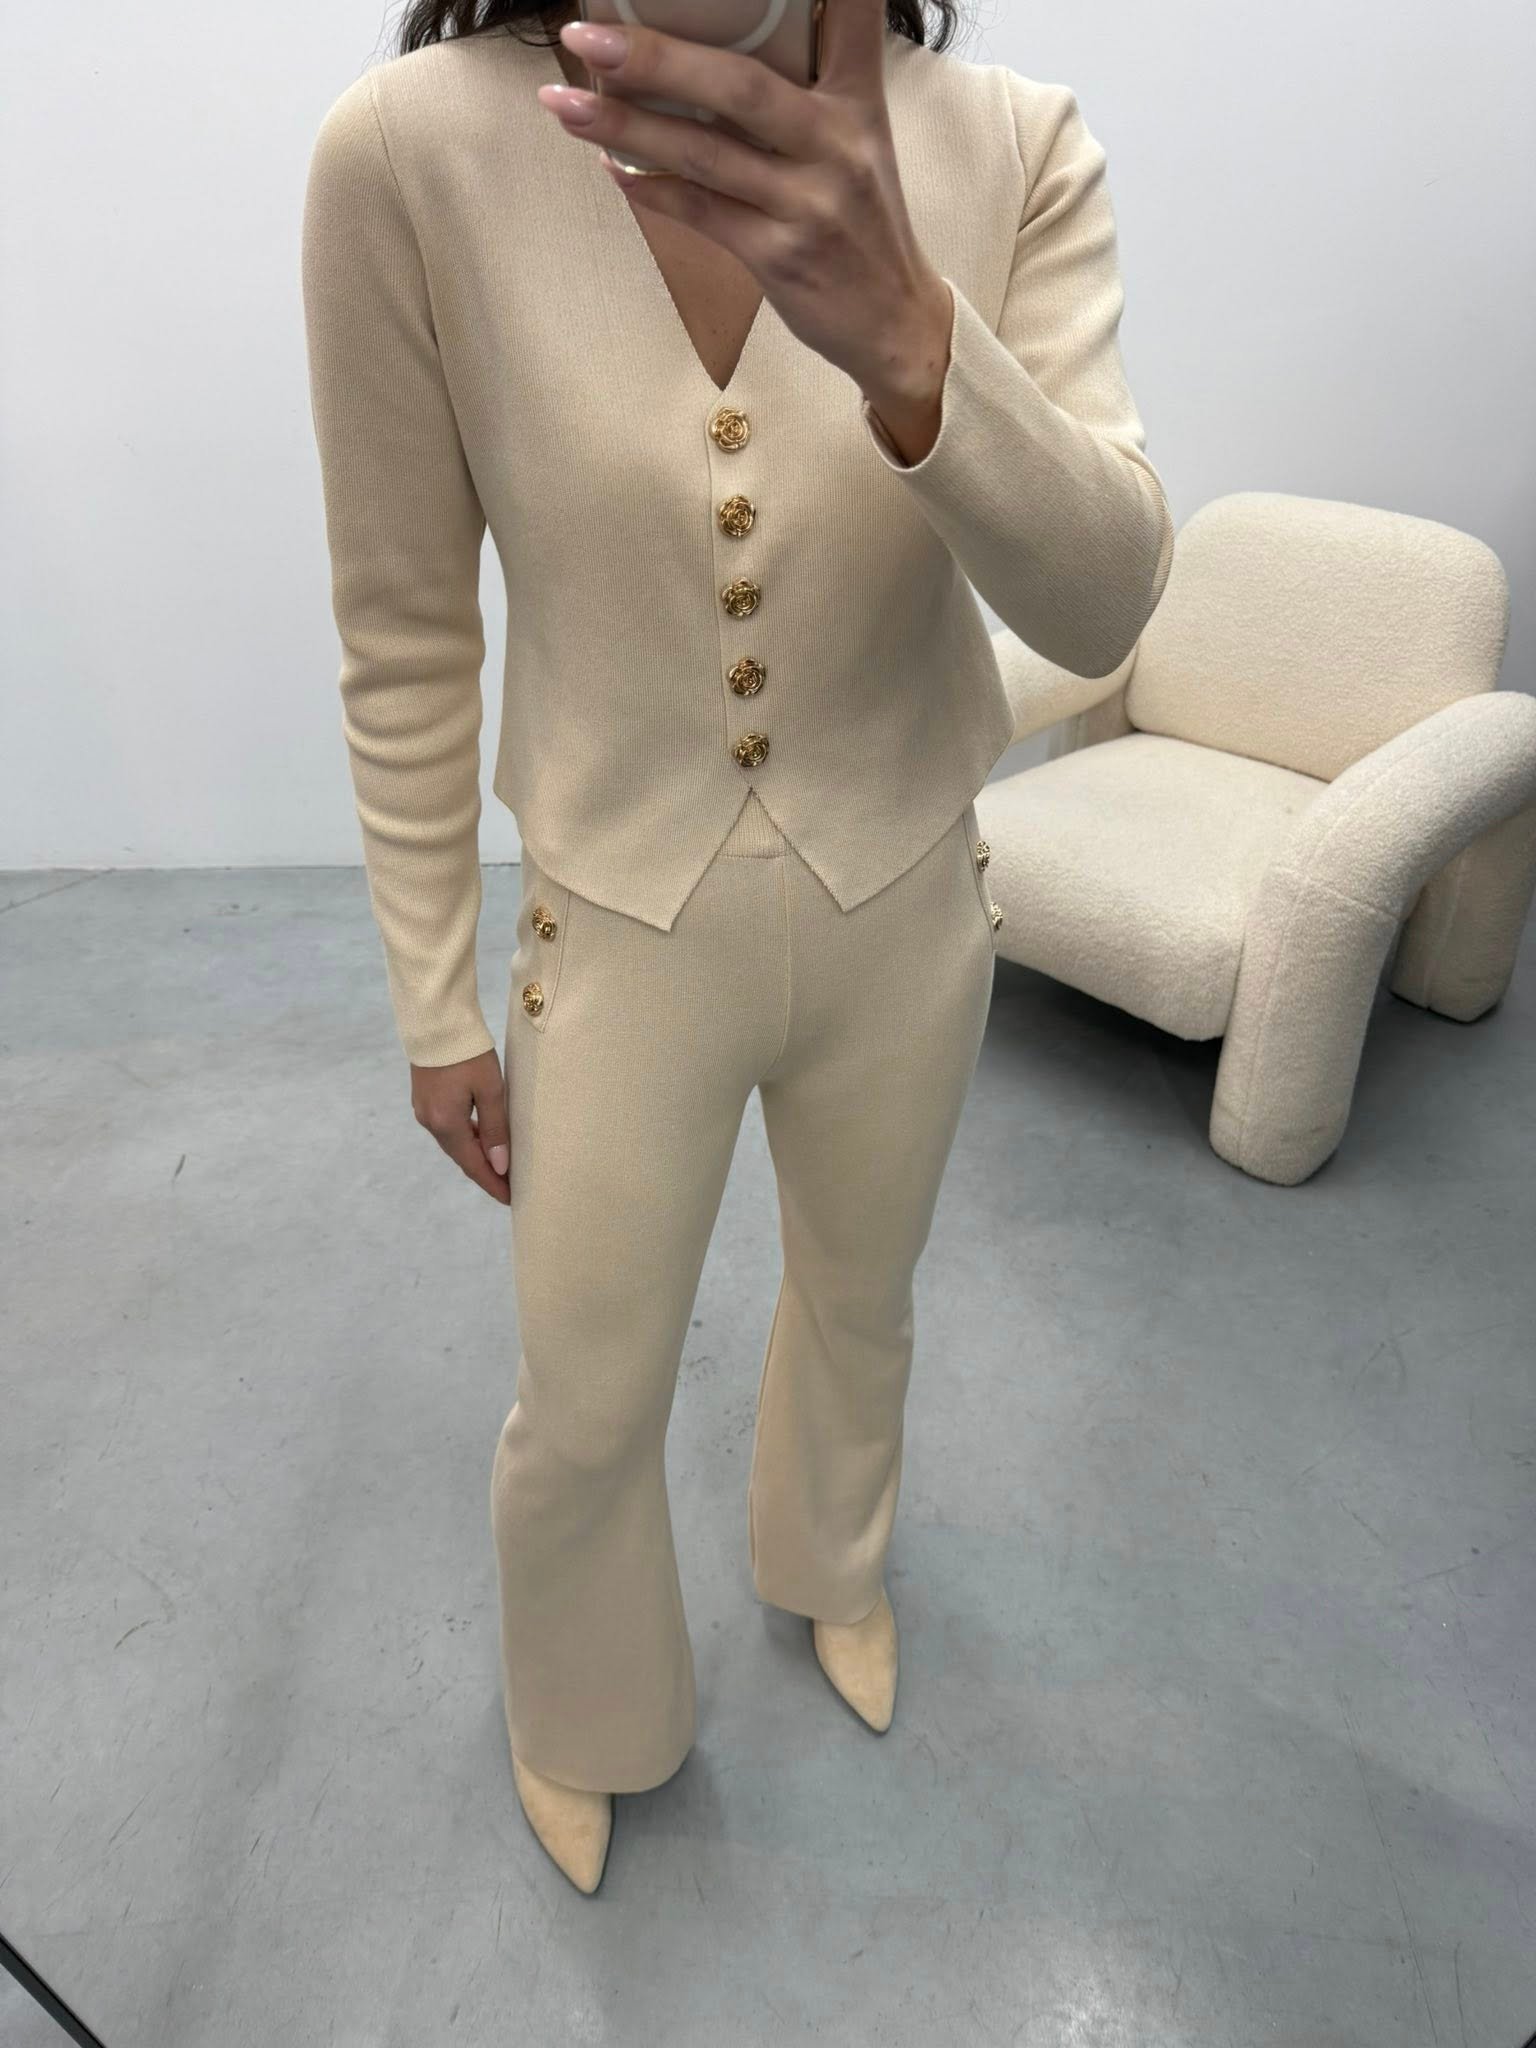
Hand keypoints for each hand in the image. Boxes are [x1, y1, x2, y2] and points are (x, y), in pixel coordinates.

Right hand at [410, 1048, 510, 1203]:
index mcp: (447, 1124)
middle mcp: (431, 1123)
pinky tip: (481, 1138)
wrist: (436, 1022)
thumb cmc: (468, 1054)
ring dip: (476, 1155)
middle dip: (485, 1173)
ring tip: (499, 1165)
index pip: (473, 1165)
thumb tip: (499, 1165)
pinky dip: (466, 1138)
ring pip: (454, 1143)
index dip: (492, 1184)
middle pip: (462, 1156)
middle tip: (509, 1186)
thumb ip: (495, 1129)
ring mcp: (424, 1111)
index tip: (510, 1199)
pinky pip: (448, 1129)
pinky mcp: (424, 1099)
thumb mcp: (490, 1090)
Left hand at [538, 0, 953, 452]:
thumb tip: (704, 56)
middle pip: (738, 86)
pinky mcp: (780, 257)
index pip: (849, 14)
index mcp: (859, 101)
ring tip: (563, 104)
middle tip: (584, 39)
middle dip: (656, 59)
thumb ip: (807, 92)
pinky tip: (609, 167)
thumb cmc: (861, 224)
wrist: (894, 322)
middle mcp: (837, 144)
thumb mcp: (857, 142)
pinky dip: (650, 189)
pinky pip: (700, 212)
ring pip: (704, 153)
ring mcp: (808, 204)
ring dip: (625, 127)